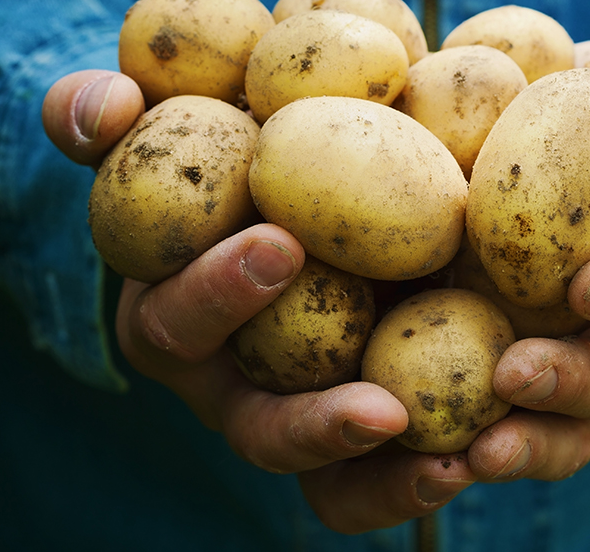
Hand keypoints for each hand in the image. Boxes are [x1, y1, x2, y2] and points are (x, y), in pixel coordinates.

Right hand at [43, 70, 473, 533]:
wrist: (314, 172)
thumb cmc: (229, 147)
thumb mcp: (168, 121)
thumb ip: (109, 113)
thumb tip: (106, 107)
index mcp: (177, 319)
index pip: (178, 322)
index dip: (217, 293)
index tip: (280, 244)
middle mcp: (238, 385)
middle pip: (261, 432)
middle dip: (312, 426)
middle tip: (381, 409)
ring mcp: (306, 415)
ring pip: (330, 483)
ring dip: (386, 483)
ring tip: (450, 467)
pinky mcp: (371, 424)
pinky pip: (389, 478)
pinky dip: (425, 475)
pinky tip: (483, 456)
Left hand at [464, 38, 589, 481]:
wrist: (522, 145)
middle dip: (572, 386)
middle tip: (515, 376)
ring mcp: (561, 371)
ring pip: (560, 433)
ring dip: (521, 446)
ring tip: (471, 455)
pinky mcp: (492, 386)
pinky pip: (484, 435)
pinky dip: (453, 453)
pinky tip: (408, 453)